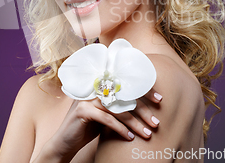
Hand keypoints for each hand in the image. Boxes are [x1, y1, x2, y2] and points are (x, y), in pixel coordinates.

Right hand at [36, 89, 162, 162]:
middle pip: (125, 95)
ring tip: (147, 134)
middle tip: (156, 122)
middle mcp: (94, 88)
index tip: (159, 100)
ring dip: (135, 123)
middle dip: (143, 109)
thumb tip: (146, 107)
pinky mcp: (82, 110)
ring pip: (118, 108)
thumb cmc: (88, 127)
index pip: (126, 83)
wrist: (65, 142)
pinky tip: (130, 138)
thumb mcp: (106, 114)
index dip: (144, 90)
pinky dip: (121, 129)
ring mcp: (87, 98)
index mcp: (101, 86)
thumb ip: (119, 106)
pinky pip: (108, 119)